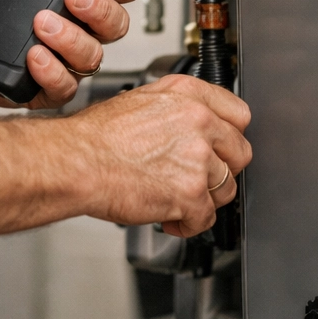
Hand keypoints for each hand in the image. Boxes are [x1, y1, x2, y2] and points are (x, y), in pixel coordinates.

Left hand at [0, 0, 141, 110]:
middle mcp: (73, 23)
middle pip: (115, 20)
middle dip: (101, 8)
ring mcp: (62, 56)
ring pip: (93, 54)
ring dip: (72, 38)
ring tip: (41, 23)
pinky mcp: (45, 85)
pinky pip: (65, 86)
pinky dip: (53, 71)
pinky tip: (35, 56)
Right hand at [68, 75, 251, 236]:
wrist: (77, 162)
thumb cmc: (96, 136)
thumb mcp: (140, 99)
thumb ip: (176, 107)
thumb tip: (191, 121)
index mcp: (188, 95)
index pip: (239, 114)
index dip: (230, 135)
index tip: (222, 147)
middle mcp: (198, 122)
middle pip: (240, 152)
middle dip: (222, 169)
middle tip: (201, 177)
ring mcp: (197, 158)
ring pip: (226, 187)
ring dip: (205, 198)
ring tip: (180, 199)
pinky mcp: (190, 193)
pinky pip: (206, 218)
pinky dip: (190, 224)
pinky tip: (172, 218)